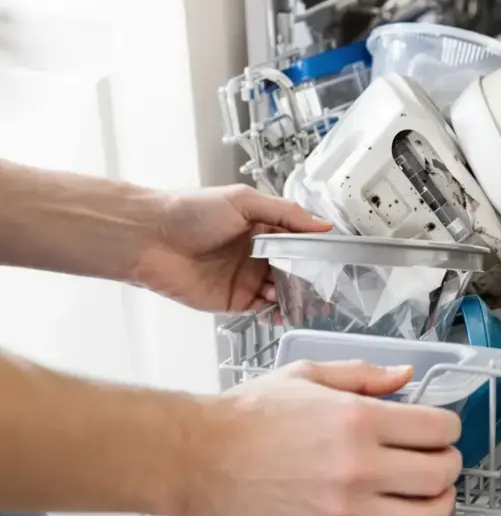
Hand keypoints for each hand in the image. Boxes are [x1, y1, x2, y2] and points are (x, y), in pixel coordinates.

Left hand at [135, 185, 331, 312]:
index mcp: (261, 227)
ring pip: (282, 292)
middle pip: (294, 271)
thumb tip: (323, 224)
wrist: (149, 238)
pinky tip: (288, 312)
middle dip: (312, 280)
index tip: (335, 260)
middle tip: (329, 289)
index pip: (299, 241)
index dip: (316, 251)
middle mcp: (256, 254)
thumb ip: (286, 212)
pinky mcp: (233, 301)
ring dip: (298, 298)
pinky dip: (278, 314)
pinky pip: (263, 311)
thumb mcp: (244, 200)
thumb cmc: (190, 211)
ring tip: (312, 302)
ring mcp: (246, 279)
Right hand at [188, 360, 462, 515]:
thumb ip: (365, 376)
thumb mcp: (309, 375)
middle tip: (441, 462)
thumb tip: (406, 375)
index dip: (449, 427)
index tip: (443, 429)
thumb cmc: (249, 416)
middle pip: (439, 478)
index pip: (439, 431)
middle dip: (449, 467)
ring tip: (428, 498)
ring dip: (434, 510)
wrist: (199, 458)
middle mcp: (356, 473)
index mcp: (358, 424)